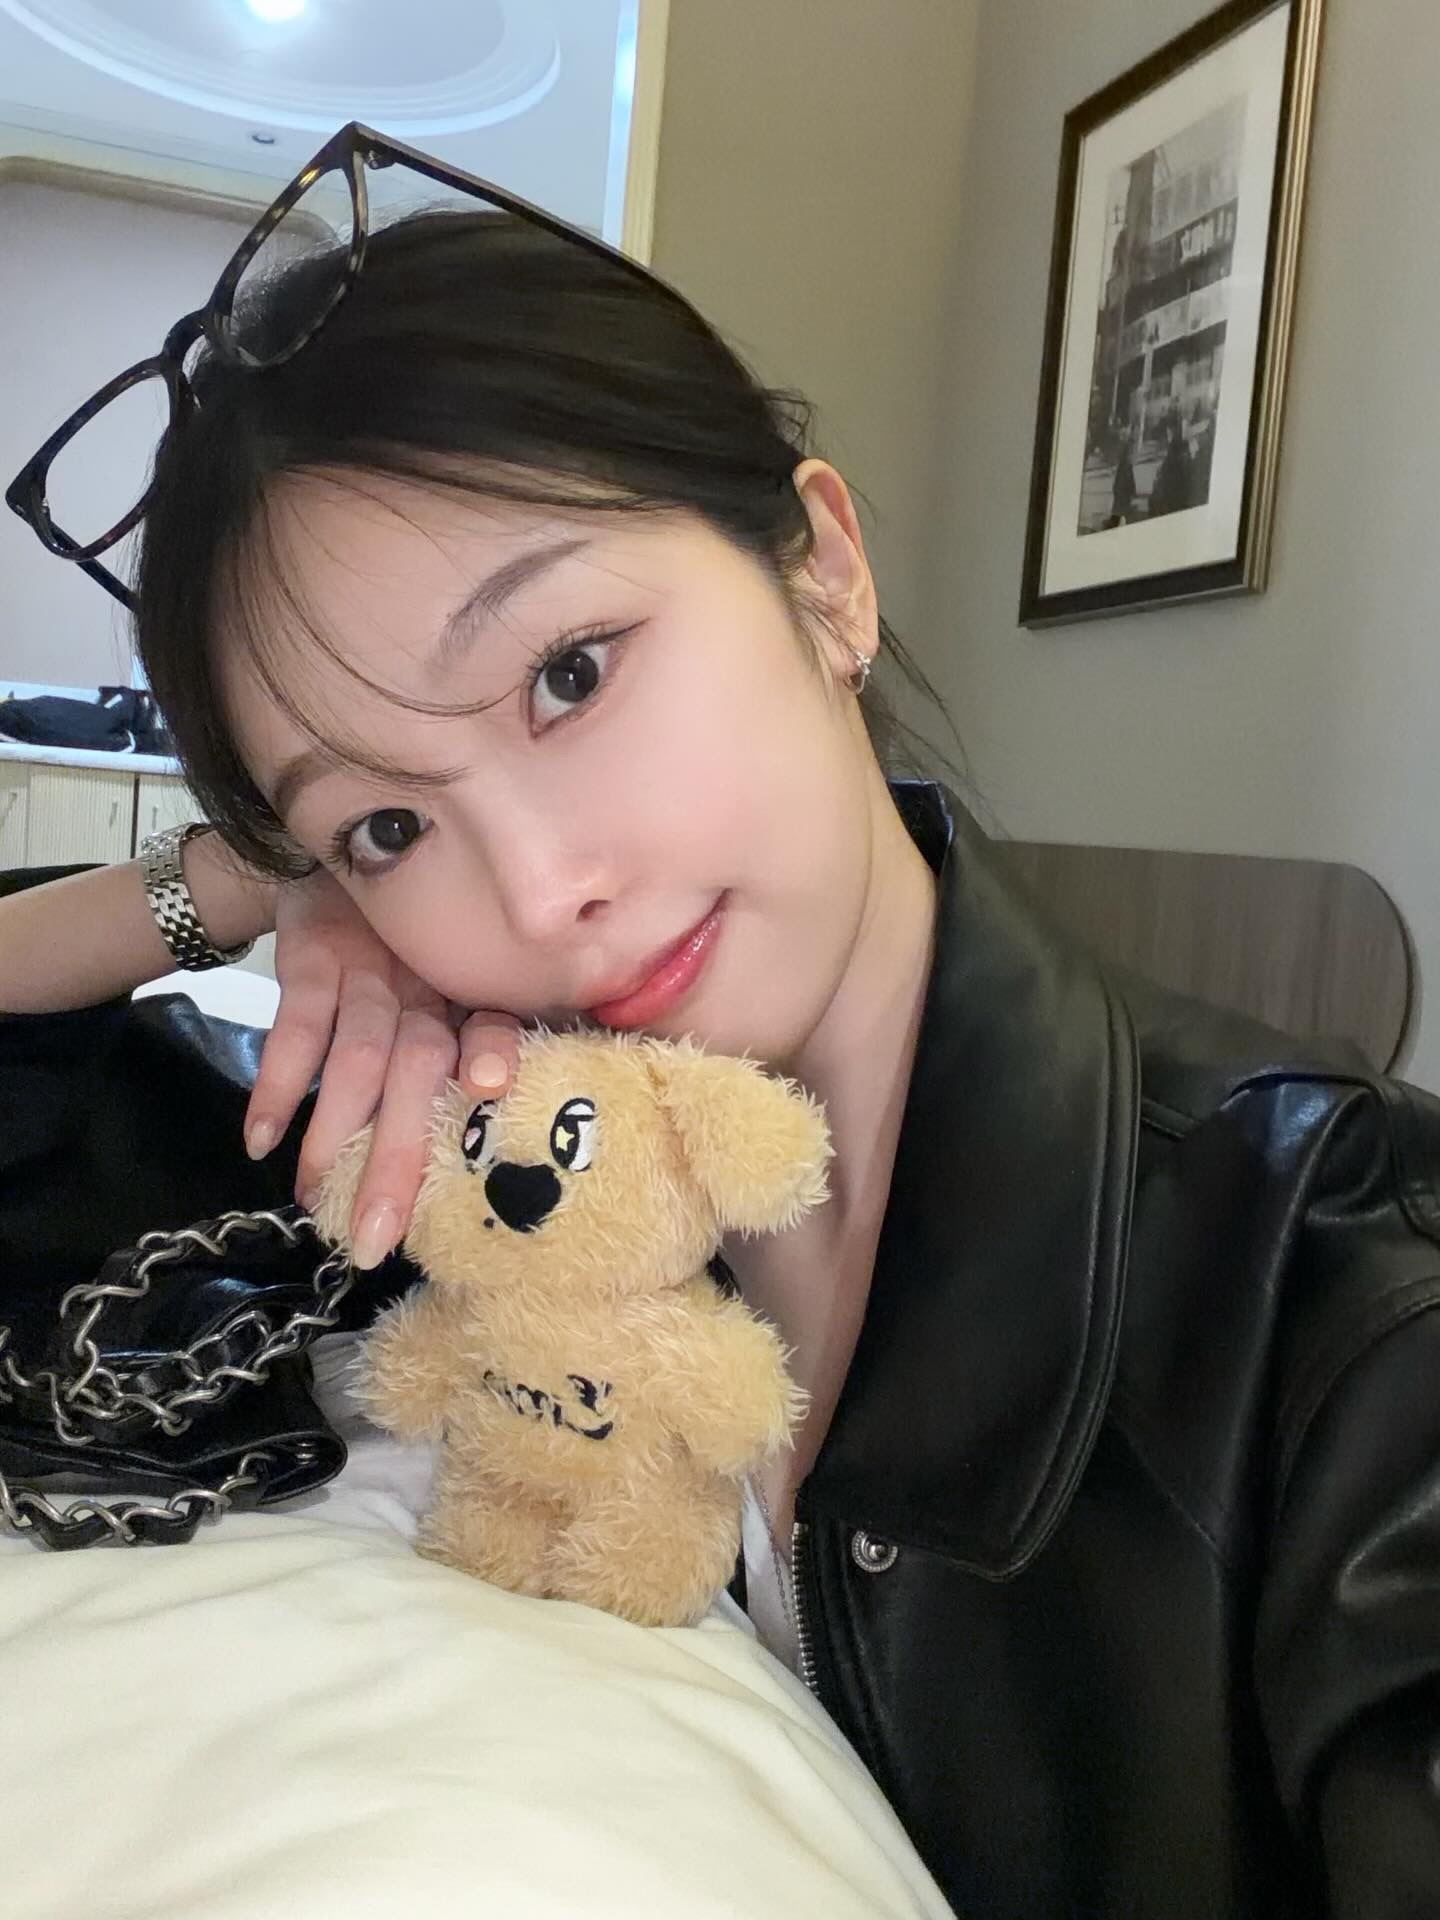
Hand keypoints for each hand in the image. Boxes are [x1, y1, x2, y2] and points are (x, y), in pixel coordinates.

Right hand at [242, 867, 518, 1267]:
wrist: (349, 854)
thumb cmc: (425, 946)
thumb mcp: (467, 980)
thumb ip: (495, 1041)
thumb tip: (517, 1125)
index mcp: (475, 997)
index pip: (491, 1028)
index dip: (492, 1053)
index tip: (487, 1090)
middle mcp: (429, 988)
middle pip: (419, 1072)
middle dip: (398, 1156)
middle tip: (375, 1238)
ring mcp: (369, 972)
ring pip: (358, 1057)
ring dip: (333, 1132)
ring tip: (313, 1198)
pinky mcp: (314, 958)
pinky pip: (296, 1025)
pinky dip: (278, 1082)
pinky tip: (263, 1139)